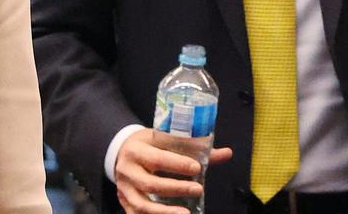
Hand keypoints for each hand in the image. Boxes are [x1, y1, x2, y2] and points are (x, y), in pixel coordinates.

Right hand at [113, 128, 232, 213]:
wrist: (121, 151)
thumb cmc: (148, 145)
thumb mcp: (164, 140)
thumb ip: (194, 149)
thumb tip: (226, 153)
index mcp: (136, 150)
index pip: (157, 159)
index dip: (177, 164)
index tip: (197, 168)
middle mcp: (127, 170)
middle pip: (150, 184)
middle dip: (176, 189)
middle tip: (198, 190)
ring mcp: (124, 188)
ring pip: (142, 205)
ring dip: (165, 212)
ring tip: (186, 213)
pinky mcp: (124, 201)